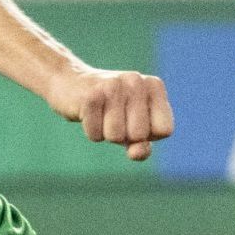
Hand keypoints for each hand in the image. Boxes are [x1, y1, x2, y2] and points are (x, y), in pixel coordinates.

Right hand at [48, 67, 174, 161]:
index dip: (148, 135)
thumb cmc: (109, 110)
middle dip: (125, 135)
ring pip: (116, 136)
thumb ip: (142, 146)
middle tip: (114, 117)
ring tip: (102, 114)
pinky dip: (91, 131)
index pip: (164, 130)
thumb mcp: (132, 127)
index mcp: (154, 86)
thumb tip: (137, 153)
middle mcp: (137, 81)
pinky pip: (95, 134)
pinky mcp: (90, 95)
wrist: (69, 83)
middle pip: (139, 135)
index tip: (135, 120)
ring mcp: (113, 85)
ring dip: (106, 133)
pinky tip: (88, 114)